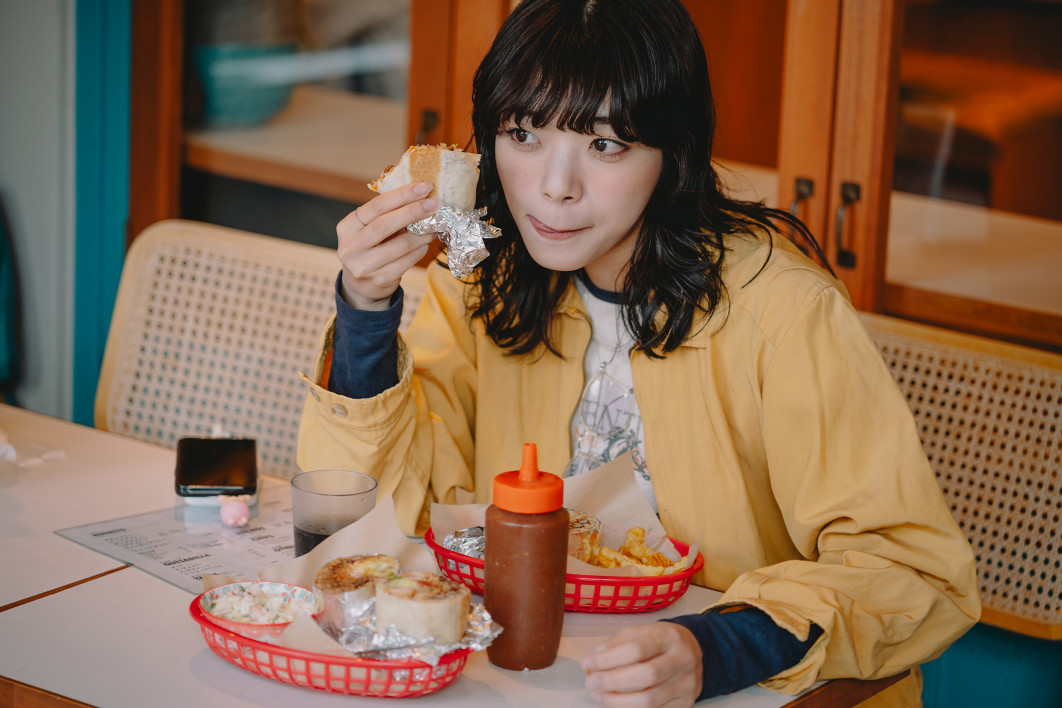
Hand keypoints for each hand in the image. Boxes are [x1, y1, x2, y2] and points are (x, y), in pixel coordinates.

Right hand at [336, 181, 437, 309]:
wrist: (360, 287)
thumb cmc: (369, 250)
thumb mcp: (366, 231)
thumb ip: (384, 215)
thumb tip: (419, 196)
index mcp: (347, 227)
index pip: (376, 206)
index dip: (402, 195)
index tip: (424, 187)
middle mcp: (351, 247)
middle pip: (386, 224)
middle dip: (414, 211)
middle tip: (434, 203)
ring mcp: (364, 266)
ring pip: (401, 245)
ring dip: (422, 233)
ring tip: (434, 226)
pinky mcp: (380, 280)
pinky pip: (407, 261)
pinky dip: (420, 249)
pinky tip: (426, 243)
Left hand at [582, 622, 702, 706]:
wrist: (692, 651)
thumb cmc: (661, 641)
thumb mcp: (641, 631)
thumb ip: (617, 643)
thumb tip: (594, 659)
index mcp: (670, 636)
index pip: (637, 649)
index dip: (608, 659)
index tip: (588, 663)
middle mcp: (683, 660)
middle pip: (646, 675)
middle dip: (613, 681)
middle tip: (592, 682)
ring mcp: (687, 684)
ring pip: (649, 700)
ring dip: (618, 701)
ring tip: (599, 695)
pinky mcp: (686, 702)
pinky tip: (616, 703)